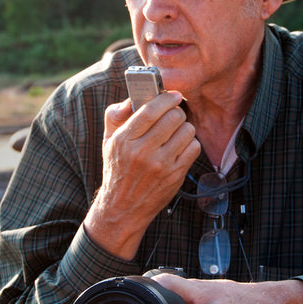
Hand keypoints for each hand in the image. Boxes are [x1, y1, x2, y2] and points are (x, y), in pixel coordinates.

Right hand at [84, 91, 199, 259]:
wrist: (123, 208)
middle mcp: (142, 152)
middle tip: (174, 115)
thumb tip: (133, 97)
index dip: (166, 99)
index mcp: (124, 140)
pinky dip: (190, 144)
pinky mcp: (175, 175)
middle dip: (176, 112)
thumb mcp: (109, 141)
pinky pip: (193, 147)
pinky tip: (180, 148)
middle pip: (173, 118)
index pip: (149, 111)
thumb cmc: (118, 169)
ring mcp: (161, 165)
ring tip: (176, 133)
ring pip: (187, 131)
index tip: (174, 95)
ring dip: (184, 128)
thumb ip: (116, 115)